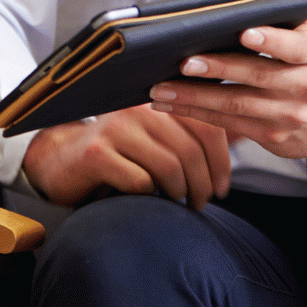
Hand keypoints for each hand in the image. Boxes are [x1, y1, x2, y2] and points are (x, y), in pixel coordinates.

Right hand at [21, 103, 231, 208]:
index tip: (223, 187)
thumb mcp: (156, 139)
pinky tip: (149, 199)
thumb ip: (192, 134)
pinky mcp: (97, 153)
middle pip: (190, 151)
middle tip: (201, 203)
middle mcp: (138, 109)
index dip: (222, 162)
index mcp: (159, 101)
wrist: (61, 161)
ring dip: (181, 193)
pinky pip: (140, 181)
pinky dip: (151, 196)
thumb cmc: (119, 153)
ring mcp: (115, 128)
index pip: (206, 126)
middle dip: (203, 185)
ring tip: (181, 204)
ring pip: (169, 167)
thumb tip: (245, 134)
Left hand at [148, 19, 306, 159]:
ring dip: (194, 97)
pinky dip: (197, 113)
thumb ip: (283, 23)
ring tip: (163, 88)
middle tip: (184, 62)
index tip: (244, 32)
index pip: (294, 45)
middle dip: (216, 69)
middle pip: (257, 76)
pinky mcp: (273, 136)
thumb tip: (236, 9)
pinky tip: (173, 104)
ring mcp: (290, 115)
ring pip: (236, 104)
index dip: (270, 40)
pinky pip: (229, 123)